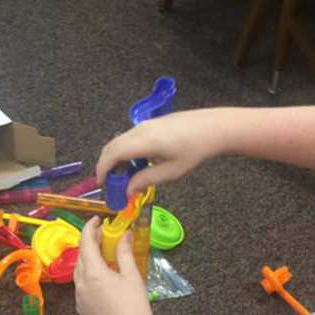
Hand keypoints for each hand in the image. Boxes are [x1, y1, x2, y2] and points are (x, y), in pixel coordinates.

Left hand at [74, 217, 152, 314]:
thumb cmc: (134, 305)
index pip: (86, 242)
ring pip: (80, 270)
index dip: (90, 227)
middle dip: (91, 242)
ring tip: (105, 254)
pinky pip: (81, 285)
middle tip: (105, 235)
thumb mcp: (131, 274)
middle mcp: (81, 283)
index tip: (97, 220)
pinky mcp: (81, 307)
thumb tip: (125, 234)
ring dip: (89, 258)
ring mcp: (79, 296)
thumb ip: (124, 251)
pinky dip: (89, 275)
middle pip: (82, 255)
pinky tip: (103, 276)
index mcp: (93, 272)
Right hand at [95, 110, 225, 195]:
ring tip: (123, 177)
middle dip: (106, 165)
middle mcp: (140, 130)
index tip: (102, 184)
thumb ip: (146, 180)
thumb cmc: (194, 150)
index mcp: (144, 141)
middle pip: (112, 146)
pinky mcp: (150, 123)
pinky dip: (125, 151)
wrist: (213, 127)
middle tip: (110, 184)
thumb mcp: (170, 172)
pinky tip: (136, 164)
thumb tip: (128, 191)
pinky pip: (129, 138)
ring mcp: (145, 124)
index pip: (113, 154)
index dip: (102, 169)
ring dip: (116, 158)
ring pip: (120, 141)